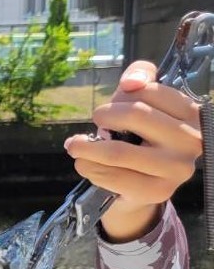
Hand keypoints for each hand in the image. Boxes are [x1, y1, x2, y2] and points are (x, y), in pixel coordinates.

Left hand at [63, 60, 201, 240]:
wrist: (145, 184)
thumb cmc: (143, 136)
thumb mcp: (144, 101)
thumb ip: (140, 77)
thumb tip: (130, 82)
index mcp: (193, 114)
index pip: (151, 91)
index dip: (122, 94)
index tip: (112, 103)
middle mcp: (192, 141)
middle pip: (135, 115)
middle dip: (104, 115)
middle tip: (94, 121)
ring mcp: (177, 169)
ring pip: (118, 151)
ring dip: (86, 147)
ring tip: (75, 145)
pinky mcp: (157, 192)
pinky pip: (111, 177)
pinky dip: (89, 168)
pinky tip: (84, 163)